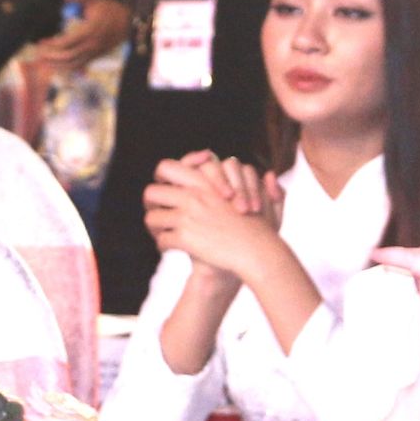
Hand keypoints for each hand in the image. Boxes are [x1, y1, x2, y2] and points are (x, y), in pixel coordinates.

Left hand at [34, 0, 129, 69]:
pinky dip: (65, 69)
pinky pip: (78, 66)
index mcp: (90, 31)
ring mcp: (94, 52)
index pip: (67, 42)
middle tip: (37, 53)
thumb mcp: (95, 0)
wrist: (130, 22)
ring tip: (42, 63)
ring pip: (72, 65)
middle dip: (50, 57)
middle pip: (67, 56)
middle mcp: (92, 44)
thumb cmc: (111, 10)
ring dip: (55, 66)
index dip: (52, 44)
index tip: (41, 42)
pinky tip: (55, 67)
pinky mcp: (95, 56)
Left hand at [145, 152, 282, 280]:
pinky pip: (161, 240)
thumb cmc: (264, 231)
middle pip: (151, 192)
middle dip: (150, 204)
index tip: (165, 189)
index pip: (167, 167)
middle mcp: (193, 197)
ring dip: (154, 228)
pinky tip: (169, 249)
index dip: (161, 177)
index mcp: (205, 184)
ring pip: (151, 218)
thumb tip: (269, 175)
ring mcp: (187, 217)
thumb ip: (264, 186)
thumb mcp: (265, 202)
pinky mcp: (184, 237)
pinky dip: (162, 246)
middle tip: (155, 213)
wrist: (259, 253)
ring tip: (160, 234)